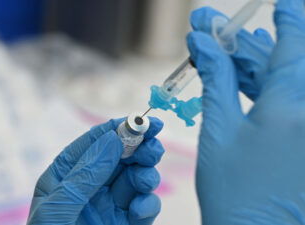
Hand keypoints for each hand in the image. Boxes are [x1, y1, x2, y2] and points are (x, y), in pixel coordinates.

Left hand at [27, 117, 164, 224]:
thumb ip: (86, 173)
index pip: (94, 142)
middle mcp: (89, 186)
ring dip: (146, 174)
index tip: (143, 121)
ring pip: (135, 178)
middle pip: (120, 157)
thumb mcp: (59, 207)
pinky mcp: (126, 223)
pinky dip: (148, 203)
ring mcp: (109, 205)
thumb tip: (113, 140)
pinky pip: (143, 206)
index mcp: (65, 175)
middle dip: (139, 148)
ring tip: (145, 180)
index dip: (118, 128)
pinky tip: (141, 209)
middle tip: (153, 145)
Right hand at [187, 0, 304, 223]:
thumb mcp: (218, 130)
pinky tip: (238, 77)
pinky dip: (259, 86)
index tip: (280, 1)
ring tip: (219, 49)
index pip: (292, 44)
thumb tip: (203, 42)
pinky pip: (284, 101)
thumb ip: (215, 80)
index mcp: (290, 106)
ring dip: (250, 62)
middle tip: (212, 27)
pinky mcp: (303, 139)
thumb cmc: (233, 191)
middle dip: (244, 41)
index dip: (286, 18)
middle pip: (282, 59)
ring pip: (283, 80)